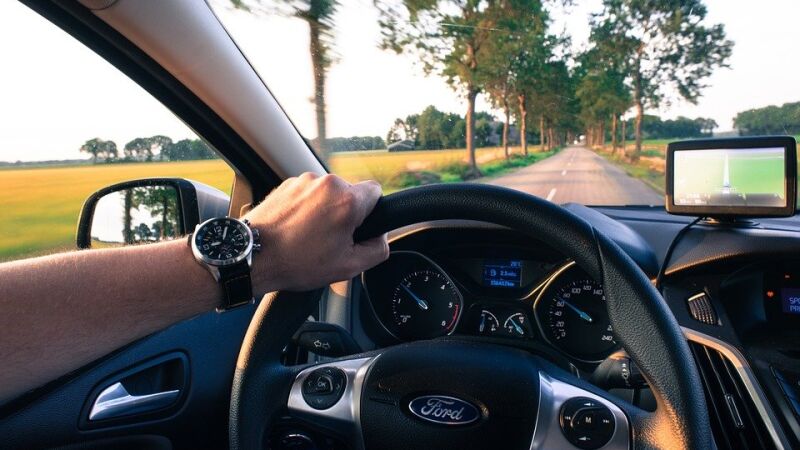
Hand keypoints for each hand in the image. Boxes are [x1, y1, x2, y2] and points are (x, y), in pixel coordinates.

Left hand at [244, 173, 388, 292]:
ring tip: (308, 236)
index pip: (376, 191)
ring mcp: (305, 181)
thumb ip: (377, 250)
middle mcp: (328, 184)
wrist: (253, 256)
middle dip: (345, 214)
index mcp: (347, 201)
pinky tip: (296, 229)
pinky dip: (306, 208)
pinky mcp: (287, 184)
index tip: (358, 228)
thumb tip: (381, 238)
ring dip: (325, 211)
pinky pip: (308, 194)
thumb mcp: (348, 267)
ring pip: (328, 194)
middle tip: (331, 240)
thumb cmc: (297, 262)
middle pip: (350, 193)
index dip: (371, 212)